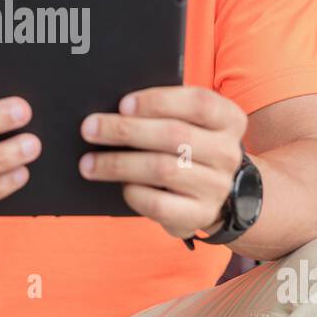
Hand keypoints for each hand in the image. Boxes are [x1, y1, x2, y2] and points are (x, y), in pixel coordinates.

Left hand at [79, 86, 247, 239]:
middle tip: (89, 129)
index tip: (123, 104)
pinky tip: (118, 185)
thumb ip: (164, 111)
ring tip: (88, 162)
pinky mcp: (200, 215)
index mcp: (229, 119)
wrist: (218, 193)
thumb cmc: (191, 146)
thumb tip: (115, 109)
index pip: (197, 103)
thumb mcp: (191, 123)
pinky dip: (133, 192)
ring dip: (119, 164)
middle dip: (125, 131)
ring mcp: (216, 187)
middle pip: (174, 136)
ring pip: (162, 170)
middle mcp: (227, 153)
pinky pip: (159, 203)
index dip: (158, 101)